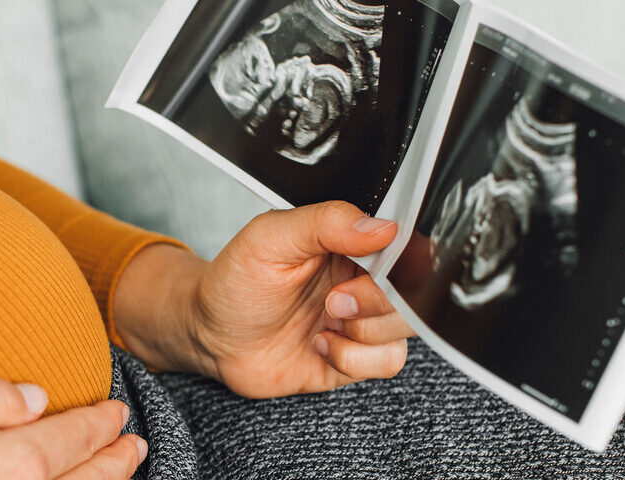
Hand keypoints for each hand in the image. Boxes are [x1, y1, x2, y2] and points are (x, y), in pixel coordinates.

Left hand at [114, 201, 414, 398]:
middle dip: (377, 302)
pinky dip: (355, 359)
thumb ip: (325, 223)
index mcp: (352, 244)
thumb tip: (381, 225)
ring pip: (405, 329)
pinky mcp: (354, 359)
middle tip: (334, 300)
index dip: (402, 262)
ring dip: (364, 330)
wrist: (210, 335)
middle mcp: (363, 281)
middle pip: (414, 292)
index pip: (407, 247)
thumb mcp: (270, 238)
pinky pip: (386, 362)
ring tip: (324, 321)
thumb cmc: (235, 281)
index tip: (375, 267)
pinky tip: (322, 345)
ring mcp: (361, 321)